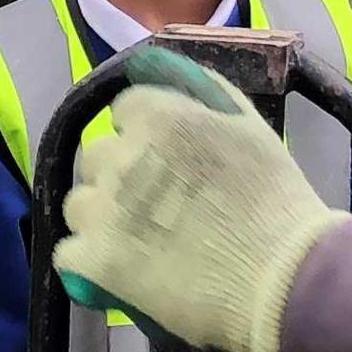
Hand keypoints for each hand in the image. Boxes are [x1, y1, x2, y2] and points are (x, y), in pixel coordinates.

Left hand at [51, 47, 351, 351]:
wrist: (283, 281)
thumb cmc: (276, 201)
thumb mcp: (248, 124)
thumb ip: (201, 91)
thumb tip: (155, 70)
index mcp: (159, 117)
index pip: (125, 110)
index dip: (145, 133)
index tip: (168, 160)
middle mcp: (121, 157)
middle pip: (96, 156)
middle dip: (118, 174)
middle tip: (155, 205)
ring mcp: (102, 211)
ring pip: (77, 204)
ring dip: (100, 217)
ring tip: (139, 242)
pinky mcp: (94, 261)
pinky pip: (68, 254)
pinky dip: (88, 263)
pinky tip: (121, 272)